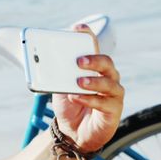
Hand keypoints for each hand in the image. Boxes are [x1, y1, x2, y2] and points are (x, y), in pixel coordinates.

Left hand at [51, 26, 124, 152]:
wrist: (73, 132)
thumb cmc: (69, 106)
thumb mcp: (59, 89)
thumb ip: (57, 76)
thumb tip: (46, 64)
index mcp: (94, 68)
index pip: (94, 48)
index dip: (88, 37)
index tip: (78, 28)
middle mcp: (108, 78)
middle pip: (106, 63)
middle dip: (93, 60)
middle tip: (79, 61)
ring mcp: (113, 93)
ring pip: (109, 82)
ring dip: (93, 80)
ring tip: (78, 82)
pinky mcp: (114, 110)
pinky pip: (104, 102)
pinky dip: (90, 99)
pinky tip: (77, 97)